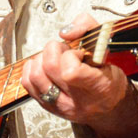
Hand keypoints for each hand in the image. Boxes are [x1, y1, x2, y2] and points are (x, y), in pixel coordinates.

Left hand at [20, 14, 137, 137]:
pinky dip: (33, 68)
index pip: (71, 72)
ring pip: (35, 75)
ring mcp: (60, 105)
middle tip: (65, 51)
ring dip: (42, 59)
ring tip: (55, 59)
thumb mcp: (108, 50)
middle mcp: (77, 100)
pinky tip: (44, 66)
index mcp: (97, 87)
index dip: (71, 55)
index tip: (79, 54)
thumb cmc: (109, 81)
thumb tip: (65, 31)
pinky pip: (27, 83)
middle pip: (50, 67)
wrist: (109, 108)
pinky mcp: (47, 106)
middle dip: (55, 50)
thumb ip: (89, 29)